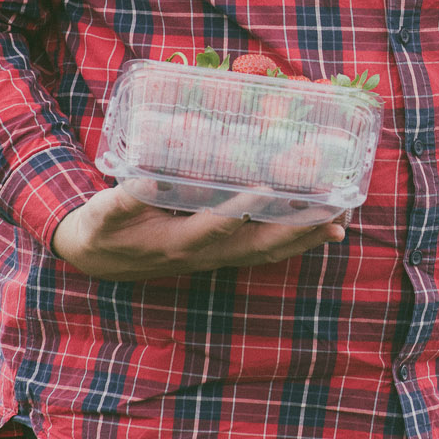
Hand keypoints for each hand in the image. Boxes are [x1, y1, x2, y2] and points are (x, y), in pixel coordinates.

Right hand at [50, 180, 346, 279]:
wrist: (99, 260)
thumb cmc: (102, 229)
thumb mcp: (104, 215)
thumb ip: (124, 199)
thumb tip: (147, 179)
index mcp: (175, 242)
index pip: (213, 228)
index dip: (238, 211)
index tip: (264, 189)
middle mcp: (204, 256)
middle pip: (256, 247)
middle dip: (294, 230)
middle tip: (330, 212)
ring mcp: (216, 258)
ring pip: (266, 252)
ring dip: (303, 238)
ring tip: (339, 222)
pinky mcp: (222, 254)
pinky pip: (264, 251)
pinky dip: (294, 241)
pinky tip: (321, 231)